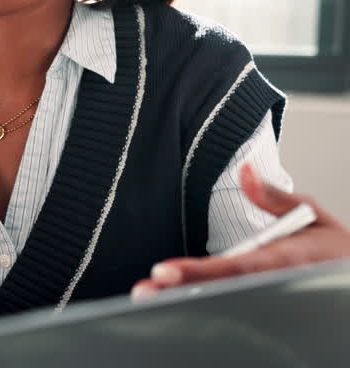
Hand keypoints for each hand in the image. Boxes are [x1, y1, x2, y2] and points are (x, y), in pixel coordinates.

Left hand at [131, 163, 349, 298]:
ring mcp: (269, 300)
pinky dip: (201, 304)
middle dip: (181, 290)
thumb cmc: (336, 253)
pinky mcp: (264, 306)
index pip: (236, 268)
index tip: (164, 270)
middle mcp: (274, 285)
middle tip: (145, 290)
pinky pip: (230, 307)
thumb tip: (243, 170)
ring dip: (185, 300)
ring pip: (223, 303)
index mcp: (285, 262)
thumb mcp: (313, 217)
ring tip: (150, 297)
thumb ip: (275, 197)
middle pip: (221, 291)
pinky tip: (175, 303)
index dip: (199, 271)